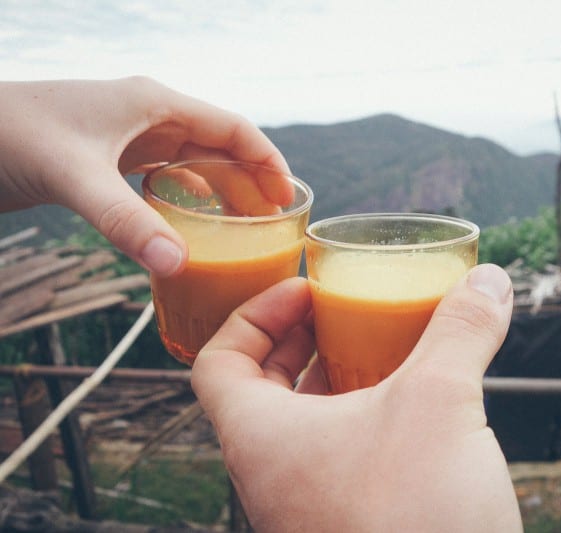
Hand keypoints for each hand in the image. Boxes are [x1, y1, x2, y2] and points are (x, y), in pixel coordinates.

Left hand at [0, 77, 290, 276]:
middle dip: (251, 183)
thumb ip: (126, 221)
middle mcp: (150, 115)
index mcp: (156, 104)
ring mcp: (130, 135)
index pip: (233, 129)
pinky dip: (187, 199)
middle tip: (275, 225)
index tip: (290, 199)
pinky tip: (192, 223)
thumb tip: (178, 265)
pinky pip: (166, 175)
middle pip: (221, 147)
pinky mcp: (111, 156)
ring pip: (195, 162)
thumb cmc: (11, 136)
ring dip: (222, 192)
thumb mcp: (75, 177)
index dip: (268, 162)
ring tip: (245, 229)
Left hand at [191, 264, 522, 531]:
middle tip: (340, 311)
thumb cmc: (413, 521)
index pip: (218, 362)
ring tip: (380, 349)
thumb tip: (490, 280)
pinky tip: (414, 406)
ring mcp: (309, 505)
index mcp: (263, 440)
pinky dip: (365, 419)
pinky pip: (339, 457)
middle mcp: (274, 475)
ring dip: (336, 380)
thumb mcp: (440, 405)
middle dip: (299, 341)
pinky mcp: (349, 523)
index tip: (303, 290)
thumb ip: (460, 333)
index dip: (253, 314)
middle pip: (261, 389)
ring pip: (304, 426)